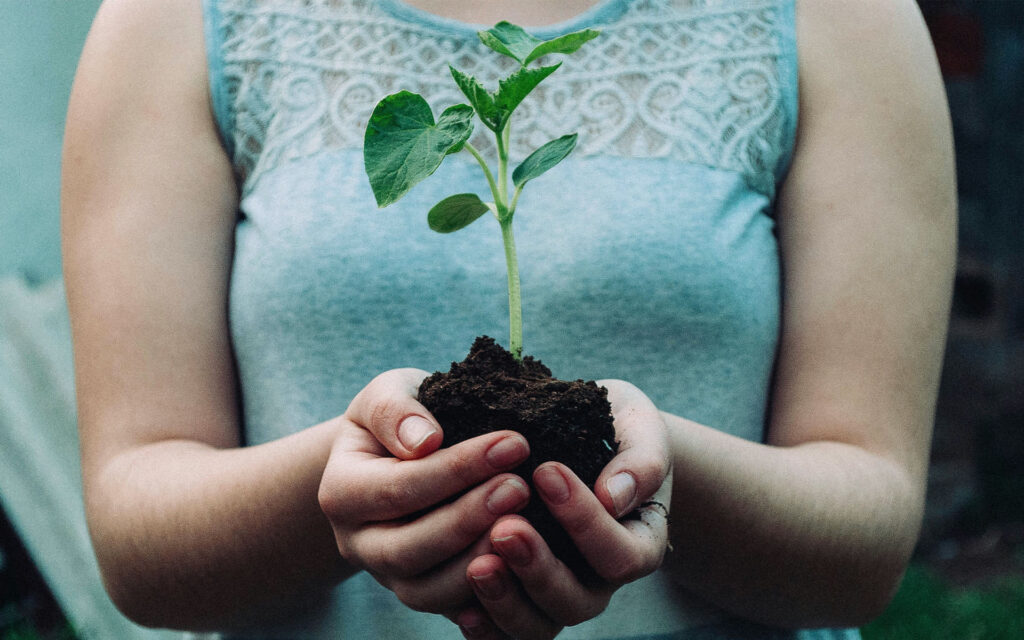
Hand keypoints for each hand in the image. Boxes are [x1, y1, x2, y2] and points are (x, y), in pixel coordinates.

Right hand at [318, 369, 532, 615]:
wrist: (397, 454)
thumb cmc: (401, 418)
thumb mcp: (387, 393)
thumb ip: (396, 410)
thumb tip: (424, 440)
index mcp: (342, 492)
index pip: (398, 487)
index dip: (457, 469)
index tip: (514, 443)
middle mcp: (357, 543)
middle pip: (408, 549)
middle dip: (469, 519)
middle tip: (520, 487)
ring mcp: (387, 576)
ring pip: (427, 591)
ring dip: (478, 561)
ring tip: (526, 524)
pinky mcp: (422, 593)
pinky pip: (451, 610)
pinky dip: (486, 595)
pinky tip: (523, 563)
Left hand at [455, 379, 672, 638]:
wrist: (591, 439)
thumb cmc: (618, 429)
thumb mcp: (639, 429)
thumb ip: (640, 460)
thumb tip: (614, 496)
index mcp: (639, 543)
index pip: (620, 553)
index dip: (584, 521)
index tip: (547, 471)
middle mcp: (600, 581)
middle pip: (577, 601)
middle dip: (539, 568)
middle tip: (505, 527)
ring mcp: (559, 595)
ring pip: (538, 625)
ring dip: (506, 600)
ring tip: (478, 564)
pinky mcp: (521, 598)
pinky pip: (505, 632)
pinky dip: (485, 626)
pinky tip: (461, 605)